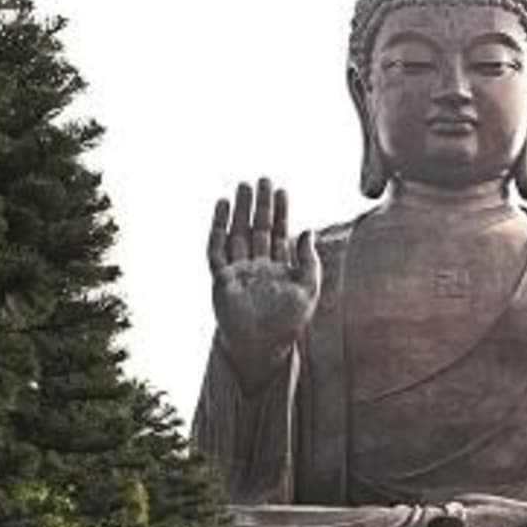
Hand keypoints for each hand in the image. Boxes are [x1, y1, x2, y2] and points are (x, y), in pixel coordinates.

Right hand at [208, 178, 320, 386]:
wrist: (264, 346)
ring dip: (240, 210)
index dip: (281, 212)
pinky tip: (222, 208)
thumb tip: (309, 231)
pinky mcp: (221, 278)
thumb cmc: (288, 323)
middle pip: (256, 228)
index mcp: (278, 269)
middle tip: (262, 179)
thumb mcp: (308, 288)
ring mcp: (237, 271)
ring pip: (237, 233)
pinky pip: (217, 248)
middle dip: (259, 205)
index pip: (278, 233)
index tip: (282, 190)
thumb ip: (310, 260)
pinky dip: (218, 227)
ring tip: (242, 186)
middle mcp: (257, 267)